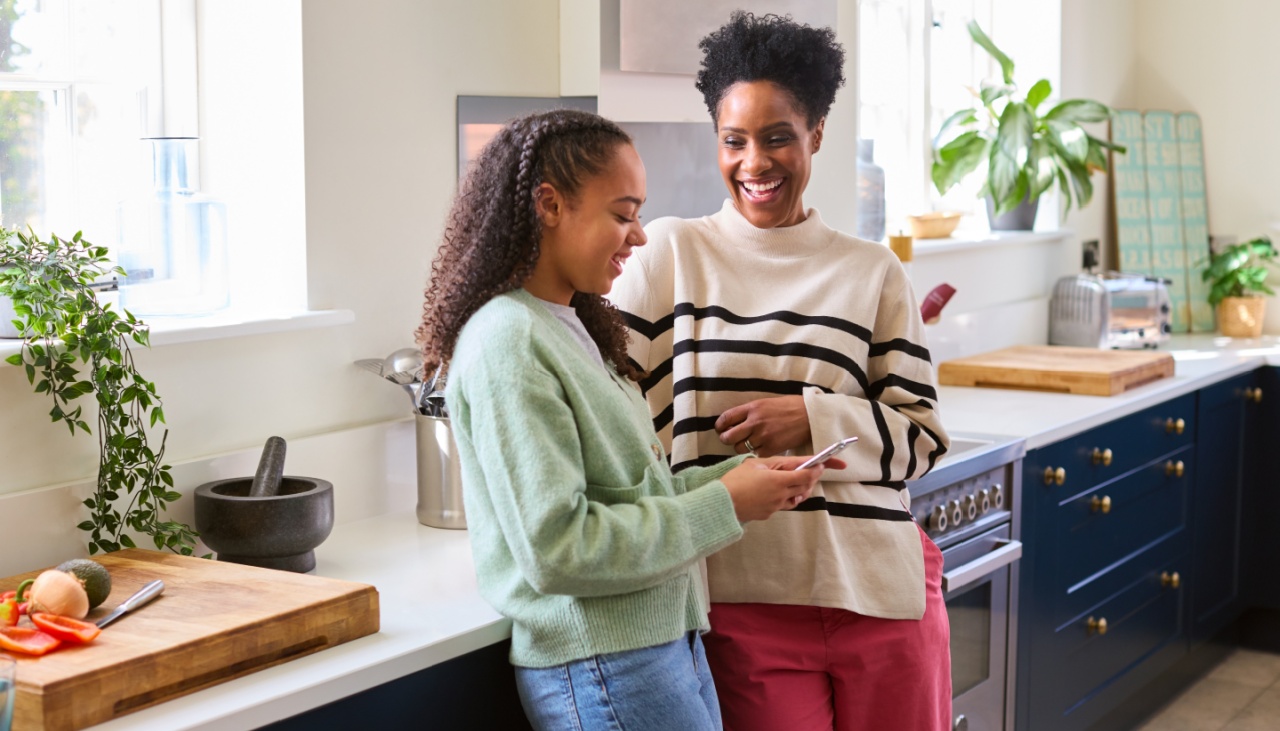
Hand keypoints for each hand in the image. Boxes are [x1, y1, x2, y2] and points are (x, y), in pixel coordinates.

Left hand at [715, 396, 810, 456]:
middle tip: (730, 439)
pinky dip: (755, 453)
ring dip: (740, 447)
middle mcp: (755, 422)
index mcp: (752, 408)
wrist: (810, 416)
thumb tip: (735, 421)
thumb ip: (750, 412)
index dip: (720, 426)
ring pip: (739, 448)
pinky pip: (755, 454)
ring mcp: (763, 436)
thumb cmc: (789, 407)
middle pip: (728, 437)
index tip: (721, 429)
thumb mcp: (766, 403)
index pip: (726, 418)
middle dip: (726, 439)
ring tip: (746, 444)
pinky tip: (760, 449)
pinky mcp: (771, 448)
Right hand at [720, 456, 845, 521]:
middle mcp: (781, 495)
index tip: (822, 465)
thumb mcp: (755, 464)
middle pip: (804, 487)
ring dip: (800, 489)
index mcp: (778, 480)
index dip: (816, 470)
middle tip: (811, 471)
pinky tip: (777, 491)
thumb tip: (791, 464)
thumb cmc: (735, 480)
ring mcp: (775, 506)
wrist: (721, 504)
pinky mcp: (769, 514)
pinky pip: (783, 505)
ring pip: (796, 498)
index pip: (806, 475)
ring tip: (796, 481)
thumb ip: (776, 463)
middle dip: (810, 478)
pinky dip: (786, 497)